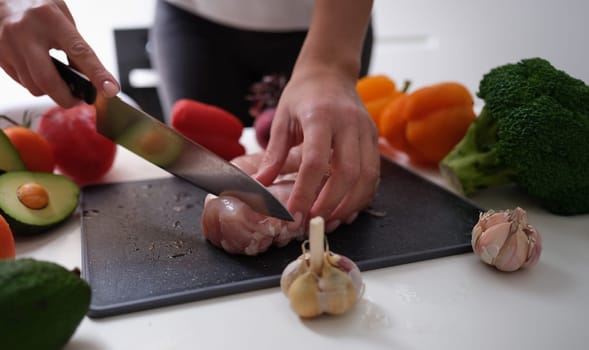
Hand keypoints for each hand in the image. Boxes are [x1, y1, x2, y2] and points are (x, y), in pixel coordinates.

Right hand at [0, 0, 118, 106]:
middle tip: (77, 100)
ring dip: (50, 91)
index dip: (97, 74)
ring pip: (33, 86)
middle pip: (48, 80)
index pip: (79, 52)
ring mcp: (8, 45)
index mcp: (49, 18)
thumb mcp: (61, 15)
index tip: (111, 90)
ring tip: (57, 81)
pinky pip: (21, 82)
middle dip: (66, 98)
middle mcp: (26, 32)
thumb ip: (75, 44)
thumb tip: (87, 77)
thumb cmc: (35, 6)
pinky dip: (34, 83)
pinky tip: (38, 70)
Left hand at [256, 65, 379, 231]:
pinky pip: (374, 173)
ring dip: (350, 204)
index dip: (305, 191)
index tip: (293, 213)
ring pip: (366, 176)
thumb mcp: (282, 118)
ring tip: (331, 220)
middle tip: (314, 221)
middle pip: (347, 173)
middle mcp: (348, 124)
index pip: (315, 161)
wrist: (331, 72)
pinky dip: (363, 195)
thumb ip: (274, 153)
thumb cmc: (302, 94)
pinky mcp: (374, 138)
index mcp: (320, 116)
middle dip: (331, 203)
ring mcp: (366, 130)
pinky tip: (347, 207)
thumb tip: (261, 185)